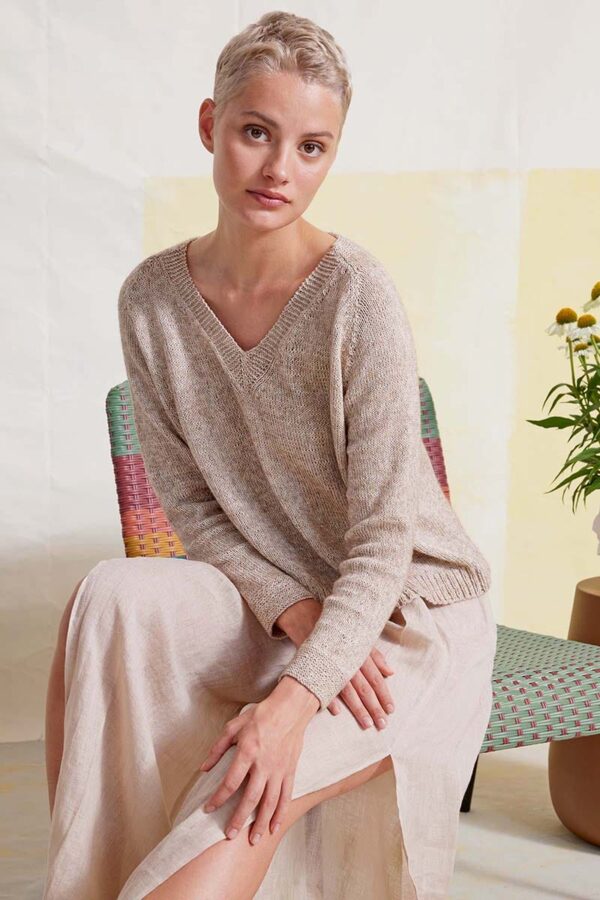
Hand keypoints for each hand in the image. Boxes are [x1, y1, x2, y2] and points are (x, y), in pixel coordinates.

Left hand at [198, 682, 315, 845]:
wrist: (291, 708)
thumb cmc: (261, 715)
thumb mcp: (235, 726)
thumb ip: (218, 748)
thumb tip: (204, 768)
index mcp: (247, 751)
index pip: (231, 782)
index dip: (218, 798)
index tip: (209, 809)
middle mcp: (264, 764)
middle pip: (250, 798)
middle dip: (239, 819)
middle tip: (229, 836)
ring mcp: (279, 769)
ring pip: (270, 802)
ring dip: (261, 823)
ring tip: (253, 840)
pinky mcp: (290, 771)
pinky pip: (286, 796)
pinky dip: (280, 814)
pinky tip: (274, 827)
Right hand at [276, 598, 395, 723]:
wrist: (307, 615)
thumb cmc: (337, 630)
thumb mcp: (359, 638)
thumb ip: (375, 656)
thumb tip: (391, 672)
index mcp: (360, 652)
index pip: (376, 677)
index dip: (384, 694)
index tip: (391, 710)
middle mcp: (349, 659)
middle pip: (365, 687)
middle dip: (374, 707)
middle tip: (382, 724)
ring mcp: (332, 663)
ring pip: (348, 690)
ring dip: (358, 708)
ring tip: (366, 724)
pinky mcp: (315, 664)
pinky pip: (324, 684)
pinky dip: (330, 698)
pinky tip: (337, 712)